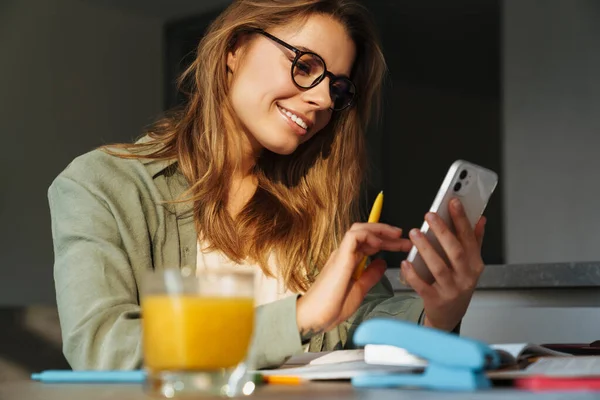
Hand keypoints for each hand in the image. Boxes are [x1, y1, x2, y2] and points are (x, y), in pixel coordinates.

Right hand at [297, 223, 412, 336]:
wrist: (315, 317)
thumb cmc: (332, 307)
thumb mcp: (360, 290)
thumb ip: (371, 275)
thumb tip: (382, 263)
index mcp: (349, 261)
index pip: (370, 243)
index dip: (388, 242)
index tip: (403, 245)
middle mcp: (344, 254)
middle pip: (367, 234)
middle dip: (388, 233)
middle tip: (405, 238)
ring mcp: (341, 254)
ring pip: (359, 229)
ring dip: (380, 230)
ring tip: (395, 234)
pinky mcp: (340, 257)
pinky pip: (353, 236)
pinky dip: (368, 235)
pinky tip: (379, 243)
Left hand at [401, 198, 485, 330]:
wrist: (449, 316)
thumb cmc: (458, 285)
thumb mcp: (470, 265)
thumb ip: (475, 241)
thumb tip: (481, 219)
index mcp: (475, 264)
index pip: (469, 238)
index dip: (461, 219)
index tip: (453, 202)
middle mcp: (466, 277)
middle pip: (455, 251)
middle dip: (443, 231)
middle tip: (430, 215)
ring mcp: (451, 290)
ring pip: (438, 267)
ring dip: (426, 248)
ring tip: (415, 233)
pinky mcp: (436, 300)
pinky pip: (422, 285)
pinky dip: (413, 274)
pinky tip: (405, 262)